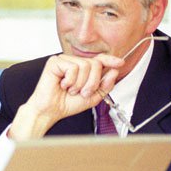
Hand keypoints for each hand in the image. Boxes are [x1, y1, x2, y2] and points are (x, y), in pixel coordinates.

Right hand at [8, 54, 122, 140]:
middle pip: (95, 63)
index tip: (120, 63)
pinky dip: (70, 80)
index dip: (110, 60)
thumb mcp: (92, 97)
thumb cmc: (66, 104)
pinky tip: (62, 85)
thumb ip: (104, 85)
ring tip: (71, 90)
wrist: (51, 111)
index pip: (99, 60)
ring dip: (80, 83)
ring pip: (85, 65)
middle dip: (92, 82)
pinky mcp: (55, 62)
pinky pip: (73, 67)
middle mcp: (73, 62)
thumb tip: (113, 71)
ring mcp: (64, 60)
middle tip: (82, 92)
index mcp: (82, 69)